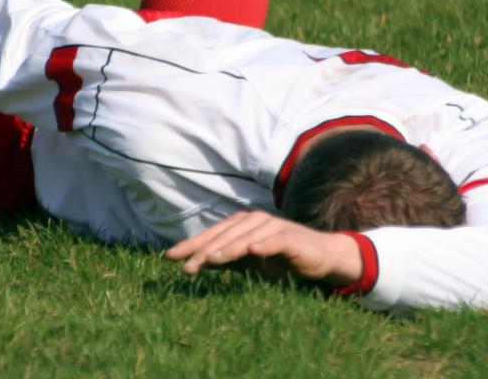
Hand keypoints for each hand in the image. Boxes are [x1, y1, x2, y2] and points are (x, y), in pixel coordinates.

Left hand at [165, 210, 362, 285]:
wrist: (318, 257)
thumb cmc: (279, 259)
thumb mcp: (248, 261)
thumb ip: (225, 259)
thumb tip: (195, 262)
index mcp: (241, 224)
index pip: (212, 234)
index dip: (191, 245)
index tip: (169, 257)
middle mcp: (254, 221)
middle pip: (224, 235)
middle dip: (203, 250)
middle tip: (185, 266)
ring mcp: (272, 226)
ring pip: (245, 237)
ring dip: (228, 248)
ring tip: (210, 260)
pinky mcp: (290, 237)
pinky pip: (274, 240)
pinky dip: (263, 245)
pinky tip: (253, 251)